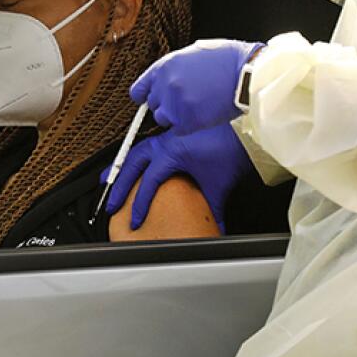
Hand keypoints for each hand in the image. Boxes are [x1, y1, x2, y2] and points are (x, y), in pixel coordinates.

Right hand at [102, 123, 251, 232]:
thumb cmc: (233, 149)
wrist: (247, 128)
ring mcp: (170, 134)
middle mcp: (166, 141)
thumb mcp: (219, 184)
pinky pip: (151, 141)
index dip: (139, 205)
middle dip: (118, 183)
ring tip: (111, 176)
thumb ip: (213, 209)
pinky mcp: (178, 132)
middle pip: (132, 162)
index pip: (147, 183)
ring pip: (138, 148)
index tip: (135, 220)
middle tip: (110, 200)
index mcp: (172, 152)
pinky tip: (137, 161)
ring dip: (124, 163)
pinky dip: (139, 153)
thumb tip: (216, 229)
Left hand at [129, 39, 261, 134]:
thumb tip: (166, 78)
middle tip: (187, 100)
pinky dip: (188, 127)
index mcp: (164, 66)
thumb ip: (175, 68)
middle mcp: (164, 86)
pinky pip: (178, 130)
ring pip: (163, 119)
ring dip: (176, 117)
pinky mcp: (187, 121)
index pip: (138, 90)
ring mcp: (174, 105)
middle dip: (166, 105)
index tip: (153, 99)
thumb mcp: (193, 53)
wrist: (247, 74)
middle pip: (153, 106)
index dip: (146, 96)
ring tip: (197, 107)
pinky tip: (203, 115)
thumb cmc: (227, 60)